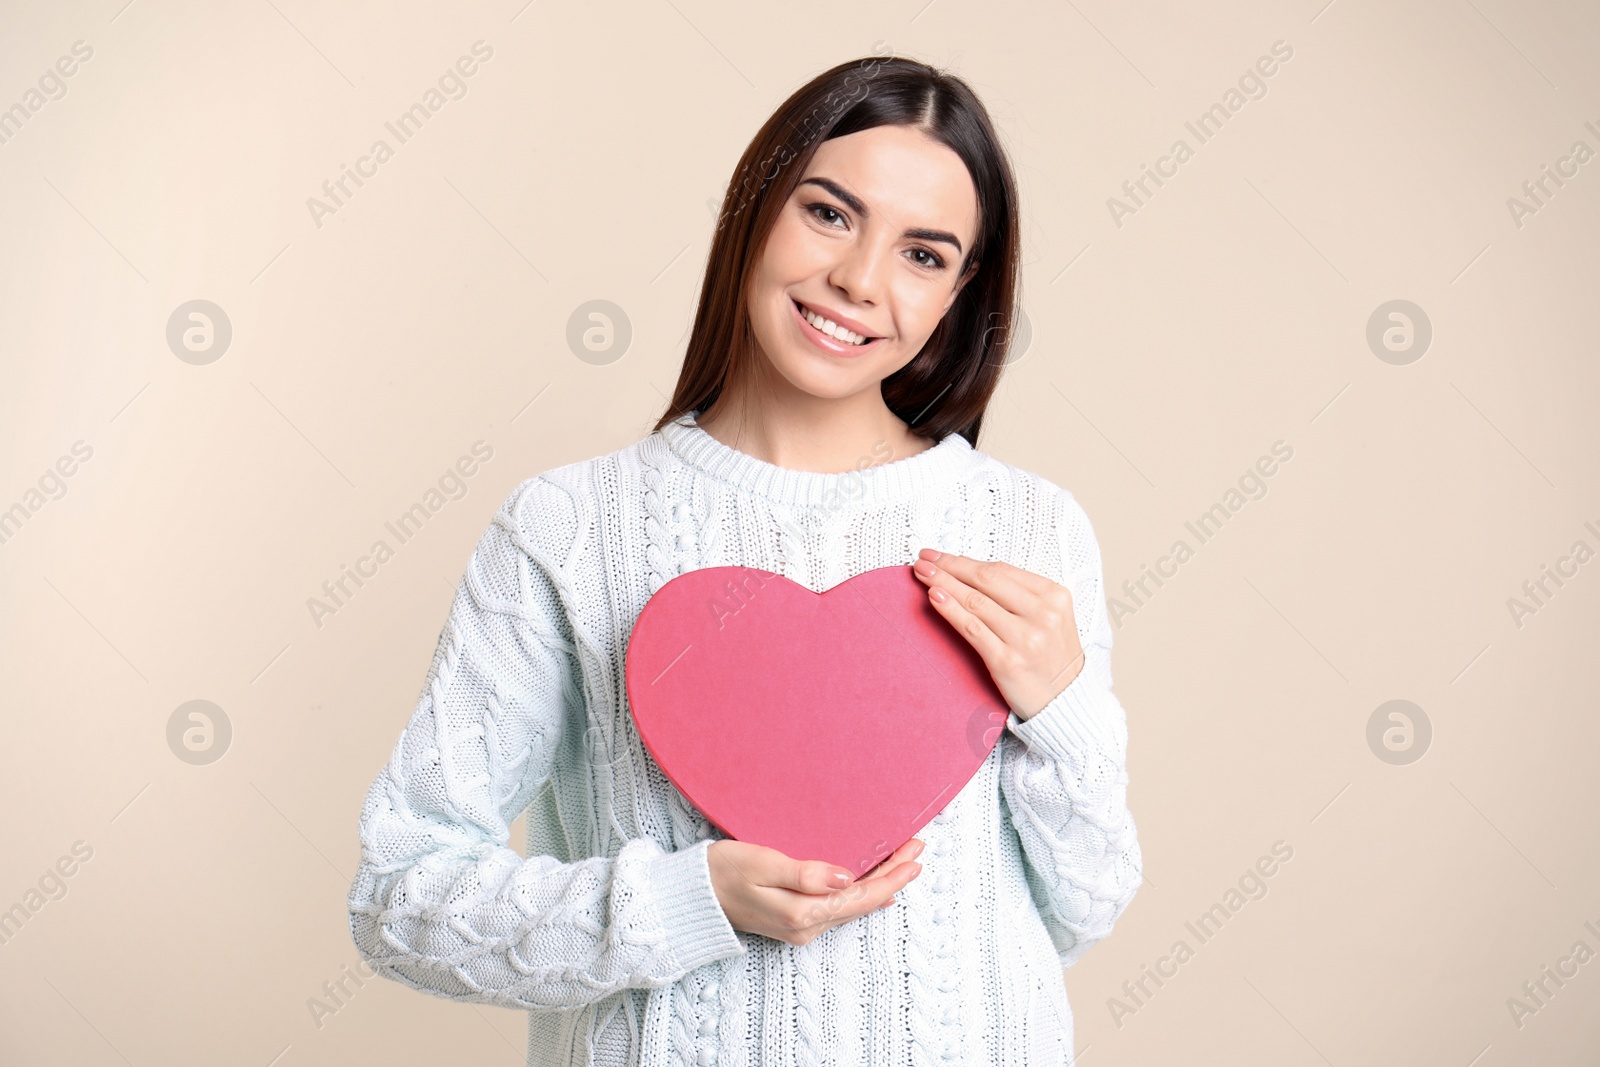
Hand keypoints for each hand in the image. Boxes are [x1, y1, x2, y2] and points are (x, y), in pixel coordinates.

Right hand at [707, 837, 924, 945]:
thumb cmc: (721, 873)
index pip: (861, 895)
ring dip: (880, 883)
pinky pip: (839, 909)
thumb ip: (805, 873)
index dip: (892, 875)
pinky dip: (861, 894)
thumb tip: (846, 877)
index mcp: (803, 912)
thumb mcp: (762, 863)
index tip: (915, 855)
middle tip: (918, 849)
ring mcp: (800, 929)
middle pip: (863, 902)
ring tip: (903, 862)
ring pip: (853, 906)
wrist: (691, 899)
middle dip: (893, 876)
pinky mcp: (793, 923)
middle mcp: (807, 927)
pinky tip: (873, 889)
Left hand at [911, 548, 1084, 720]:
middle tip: (925, 559)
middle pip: (986, 580)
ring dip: (944, 583)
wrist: (1066, 701)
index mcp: (1054, 596)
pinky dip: (950, 610)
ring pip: (975, 601)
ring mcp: (1025, 638)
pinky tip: (934, 597)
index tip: (941, 555)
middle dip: (950, 566)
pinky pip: (972, 628)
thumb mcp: (1051, 617)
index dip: (965, 560)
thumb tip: (970, 573)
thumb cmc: (1052, 657)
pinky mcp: (1007, 661)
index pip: (1001, 570)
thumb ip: (1020, 595)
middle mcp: (1042, 614)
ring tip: (923, 575)